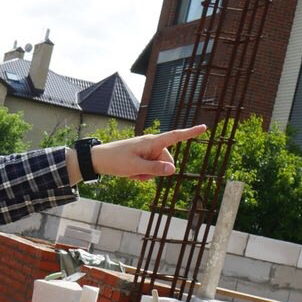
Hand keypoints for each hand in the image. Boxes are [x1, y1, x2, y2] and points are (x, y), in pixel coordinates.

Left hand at [85, 125, 206, 181]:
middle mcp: (151, 145)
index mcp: (152, 142)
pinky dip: (142, 174)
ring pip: (158, 168)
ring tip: (131, 171)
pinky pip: (149, 170)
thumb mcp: (135, 167)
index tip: (204, 127)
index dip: (190, 133)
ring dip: (147, 174)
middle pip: (167, 161)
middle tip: (138, 171)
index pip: (175, 136)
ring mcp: (146, 152)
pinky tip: (130, 173)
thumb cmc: (115, 160)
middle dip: (157, 171)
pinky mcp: (142, 158)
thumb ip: (155, 169)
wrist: (98, 160)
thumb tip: (173, 170)